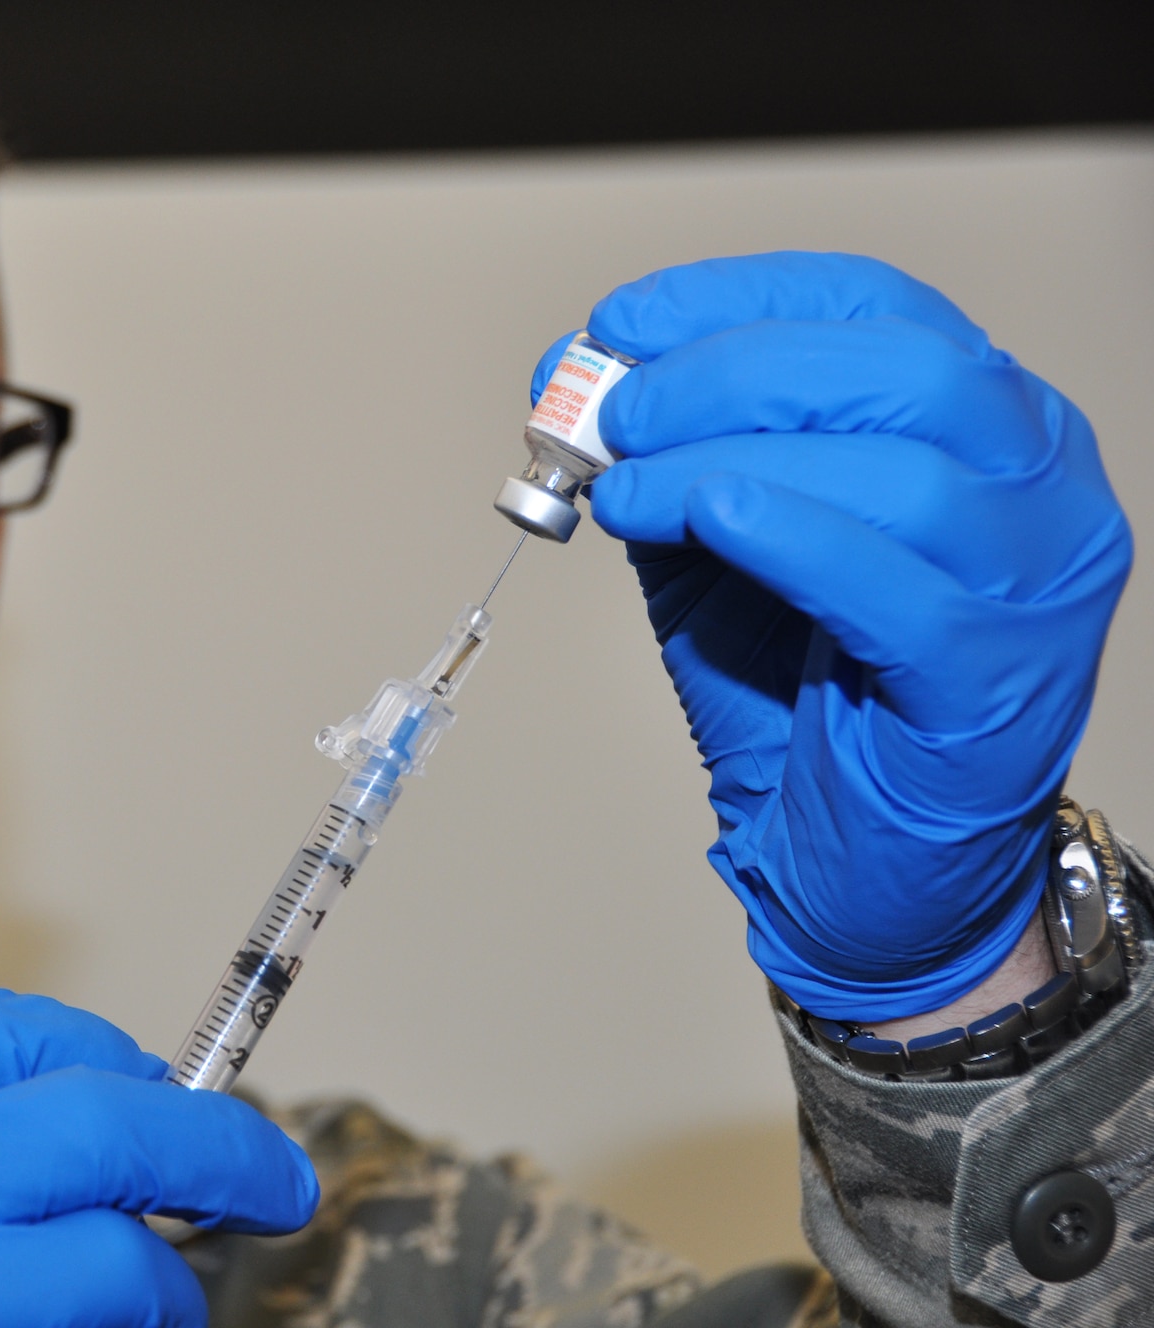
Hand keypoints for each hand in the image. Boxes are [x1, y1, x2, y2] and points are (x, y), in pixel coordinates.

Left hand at [539, 252, 1132, 1019]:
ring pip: (907, 470)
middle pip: (901, 371)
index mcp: (981, 422)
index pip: (874, 304)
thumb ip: (664, 458)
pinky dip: (790, 536)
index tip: (621, 323)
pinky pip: (898, 589)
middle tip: (617, 413)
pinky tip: (706, 521)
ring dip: (735, 457)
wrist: (860, 862)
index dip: (736, 298)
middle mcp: (1038, 486)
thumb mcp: (715, 547)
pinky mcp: (997, 684)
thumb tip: (570, 378)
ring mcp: (1036, 586)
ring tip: (627, 486)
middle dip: (732, 373)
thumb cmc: (803, 695)